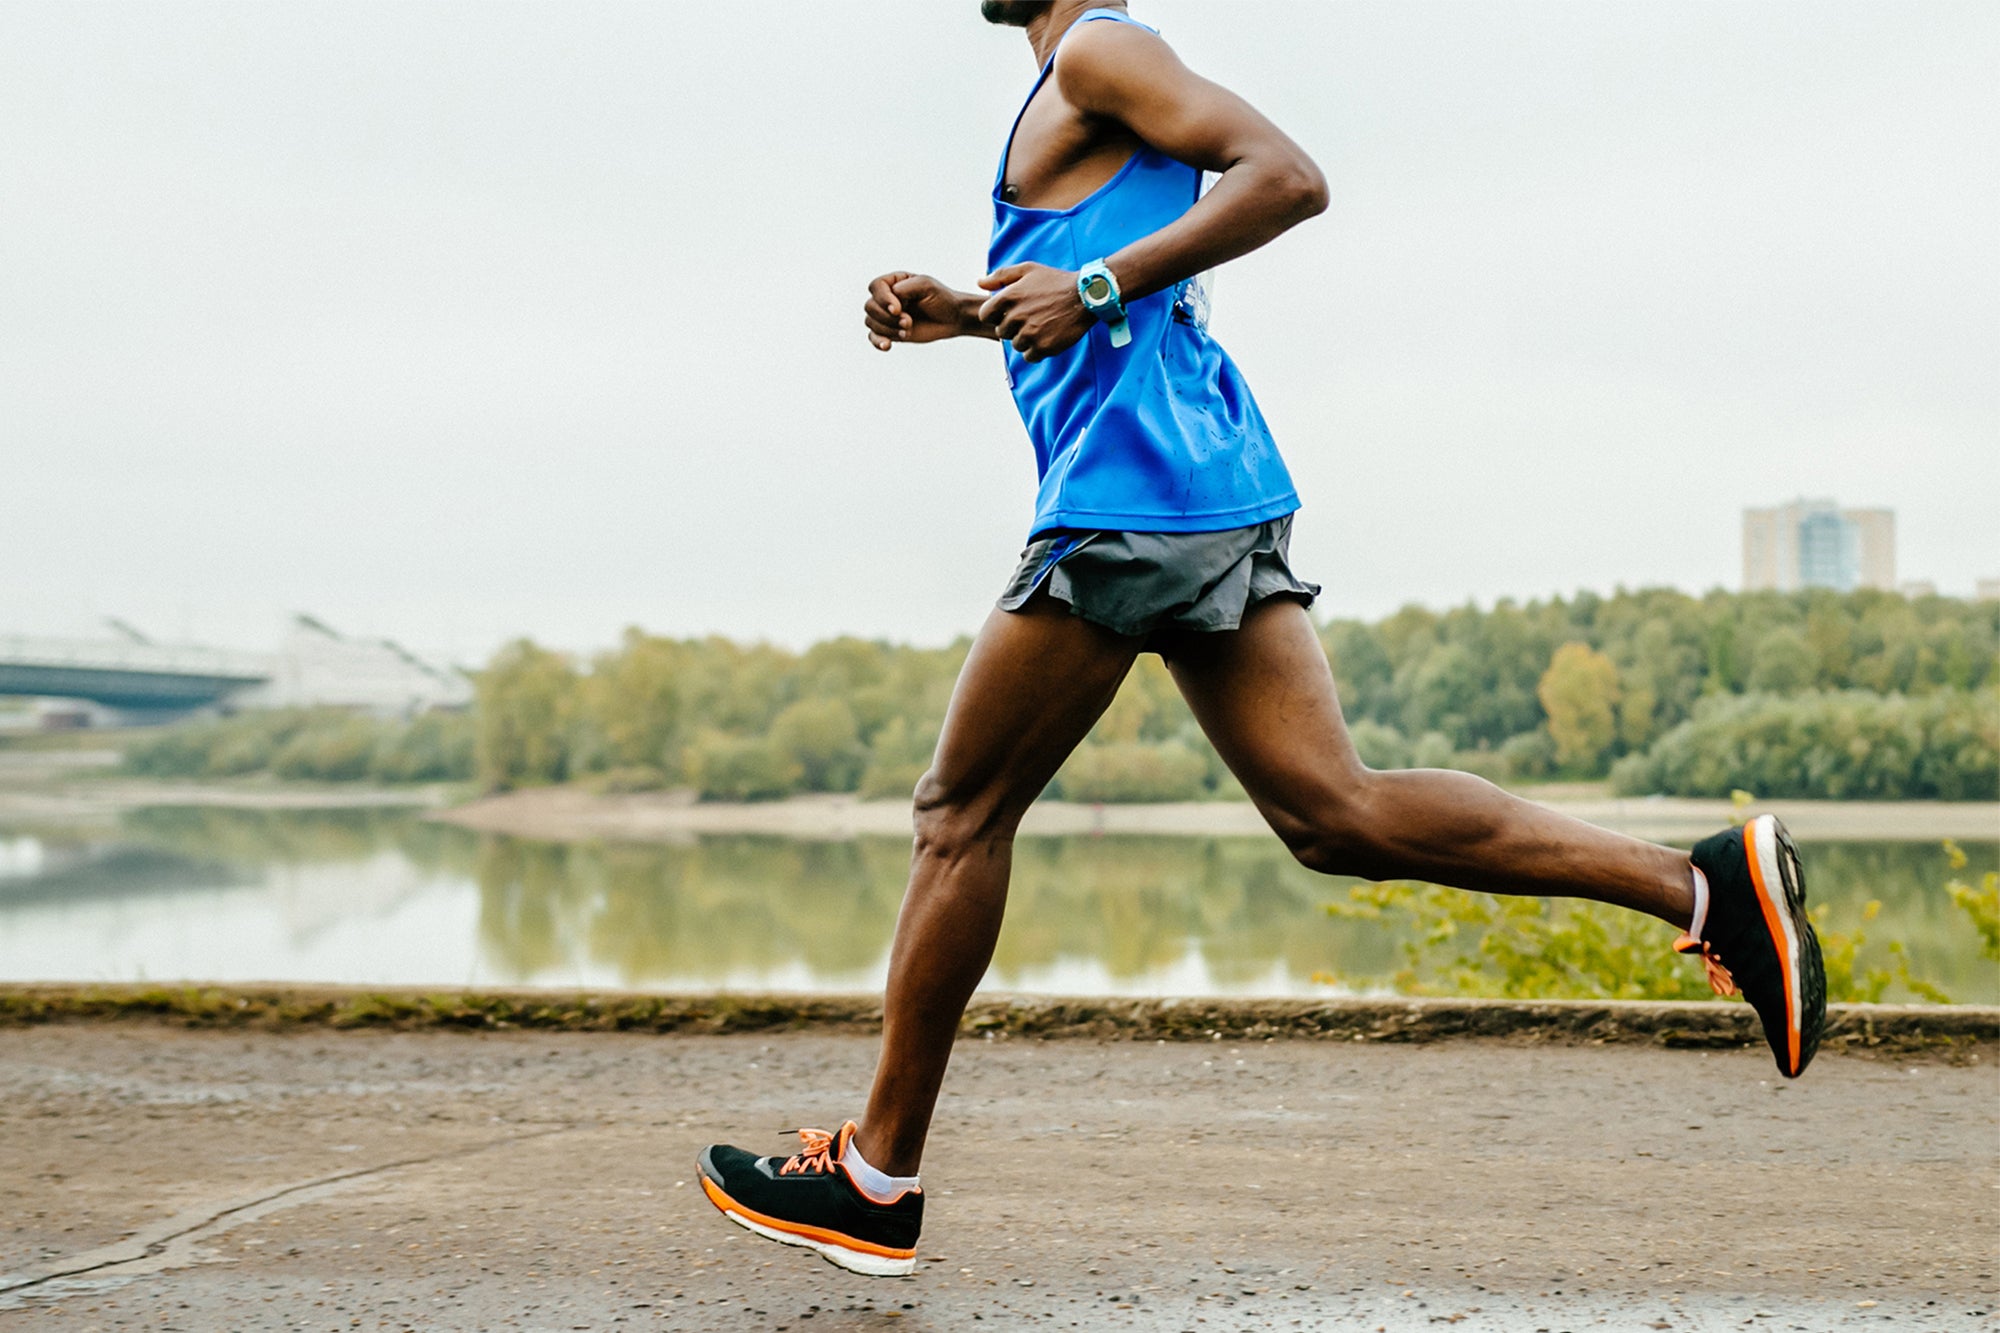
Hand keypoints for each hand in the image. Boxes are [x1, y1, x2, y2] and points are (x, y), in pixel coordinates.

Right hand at [864, 272, 969, 349]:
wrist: (952, 318)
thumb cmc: (941, 298)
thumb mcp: (927, 286)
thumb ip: (907, 287)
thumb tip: (891, 296)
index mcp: (893, 282)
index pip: (876, 287)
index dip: (883, 299)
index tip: (898, 309)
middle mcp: (886, 298)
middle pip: (870, 306)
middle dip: (887, 318)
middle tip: (908, 322)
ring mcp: (886, 315)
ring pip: (871, 322)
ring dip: (888, 329)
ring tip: (907, 331)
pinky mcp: (890, 331)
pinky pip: (873, 337)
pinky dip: (877, 342)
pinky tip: (887, 345)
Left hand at [977, 262, 1096, 361]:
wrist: (1086, 297)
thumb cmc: (1055, 281)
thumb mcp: (1028, 270)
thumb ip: (1001, 276)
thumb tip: (980, 283)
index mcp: (1009, 296)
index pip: (985, 315)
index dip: (995, 315)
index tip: (1008, 312)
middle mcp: (1016, 316)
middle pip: (1002, 332)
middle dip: (1013, 327)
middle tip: (1031, 318)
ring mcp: (1030, 333)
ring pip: (1016, 345)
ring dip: (1026, 339)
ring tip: (1042, 326)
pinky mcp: (1043, 347)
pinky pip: (1029, 356)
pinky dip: (1037, 350)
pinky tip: (1047, 336)